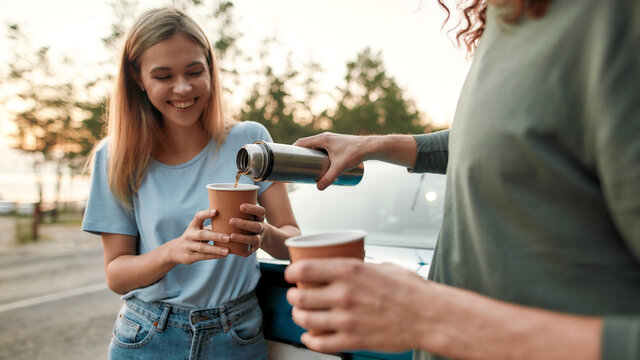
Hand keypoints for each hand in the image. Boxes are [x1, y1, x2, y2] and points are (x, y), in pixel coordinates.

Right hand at [166, 209, 229, 264]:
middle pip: (202, 234)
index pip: (198, 217)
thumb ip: (212, 226)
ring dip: (215, 249)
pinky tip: (223, 256)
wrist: (176, 250)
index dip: (206, 214)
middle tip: (228, 237)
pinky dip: (213, 256)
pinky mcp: (190, 256)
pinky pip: (203, 256)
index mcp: (193, 225)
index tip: (216, 211)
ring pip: (202, 248)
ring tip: (227, 251)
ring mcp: (188, 246)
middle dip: (215, 236)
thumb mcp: (199, 229)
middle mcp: (189, 235)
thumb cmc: (195, 236)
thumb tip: (233, 222)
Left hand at [228, 203, 266, 256]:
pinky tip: (232, 249)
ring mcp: (259, 239)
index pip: (260, 211)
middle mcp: (261, 228)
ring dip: (242, 238)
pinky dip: (241, 250)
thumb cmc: (244, 220)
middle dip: (244, 224)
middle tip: (231, 221)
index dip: (252, 209)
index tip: (241, 207)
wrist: (256, 234)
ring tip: (231, 236)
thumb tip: (215, 207)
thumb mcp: (244, 214)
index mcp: (259, 217)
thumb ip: (234, 211)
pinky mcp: (253, 249)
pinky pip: (249, 251)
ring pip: (254, 239)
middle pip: (256, 226)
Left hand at [285, 258, 428, 353]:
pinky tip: (310, 336)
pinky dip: (309, 340)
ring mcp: (346, 320)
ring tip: (302, 314)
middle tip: (296, 295)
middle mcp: (343, 294)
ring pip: (304, 320)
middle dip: (293, 296)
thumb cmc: (411, 290)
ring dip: (298, 316)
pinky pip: (319, 343)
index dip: (291, 272)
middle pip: (299, 296)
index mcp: (348, 271)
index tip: (291, 274)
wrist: (430, 316)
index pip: (303, 269)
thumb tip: (343, 267)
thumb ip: (358, 268)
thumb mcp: (381, 266)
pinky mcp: (352, 340)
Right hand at [293, 132, 367, 189]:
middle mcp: (325, 137)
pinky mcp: (336, 144)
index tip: (287, 158)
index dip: (293, 149)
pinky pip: (322, 148)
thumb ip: (329, 178)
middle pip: (307, 144)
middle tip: (295, 166)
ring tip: (305, 167)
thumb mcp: (340, 167)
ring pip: (315, 146)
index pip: (302, 142)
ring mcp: (331, 140)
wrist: (370, 147)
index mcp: (322, 139)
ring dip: (308, 154)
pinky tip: (317, 162)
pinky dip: (316, 154)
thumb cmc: (355, 153)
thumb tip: (319, 188)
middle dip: (300, 155)